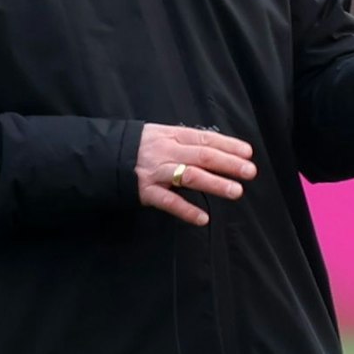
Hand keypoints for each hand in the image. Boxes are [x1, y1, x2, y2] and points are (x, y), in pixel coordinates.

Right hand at [135, 124, 257, 225]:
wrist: (103, 156)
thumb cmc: (140, 147)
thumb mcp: (162, 135)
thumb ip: (187, 142)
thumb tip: (220, 149)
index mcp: (172, 135)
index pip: (205, 138)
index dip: (227, 145)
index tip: (248, 152)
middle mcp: (166, 151)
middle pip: (202, 156)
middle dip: (228, 163)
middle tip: (249, 171)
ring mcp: (156, 172)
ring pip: (189, 176)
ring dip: (214, 184)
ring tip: (236, 191)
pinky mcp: (146, 192)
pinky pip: (168, 202)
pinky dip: (186, 210)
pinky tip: (203, 218)